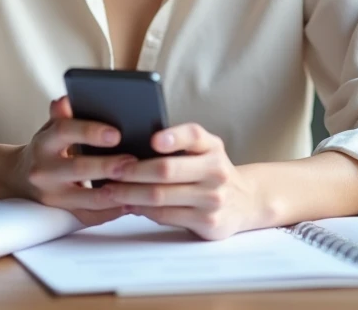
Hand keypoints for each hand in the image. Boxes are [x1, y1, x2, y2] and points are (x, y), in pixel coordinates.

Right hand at [9, 96, 134, 225]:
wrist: (19, 178)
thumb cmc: (47, 148)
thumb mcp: (51, 127)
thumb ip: (63, 114)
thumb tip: (66, 99)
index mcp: (44, 142)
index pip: (64, 131)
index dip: (90, 131)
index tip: (116, 133)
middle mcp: (44, 170)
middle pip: (77, 168)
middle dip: (107, 166)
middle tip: (133, 162)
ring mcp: (51, 195)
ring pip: (85, 198)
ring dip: (114, 193)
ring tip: (138, 186)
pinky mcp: (60, 213)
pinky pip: (88, 216)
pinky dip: (111, 212)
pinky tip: (130, 204)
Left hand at [106, 123, 263, 239]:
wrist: (246, 201)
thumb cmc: (210, 171)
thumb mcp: (205, 151)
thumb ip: (179, 145)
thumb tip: (131, 148)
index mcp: (213, 146)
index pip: (193, 135)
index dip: (173, 137)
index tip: (153, 140)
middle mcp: (216, 171)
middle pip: (166, 170)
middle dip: (133, 171)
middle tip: (111, 170)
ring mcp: (213, 198)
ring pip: (161, 196)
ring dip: (130, 194)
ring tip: (111, 190)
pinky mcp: (207, 222)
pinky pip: (166, 216)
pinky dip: (143, 210)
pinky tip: (129, 205)